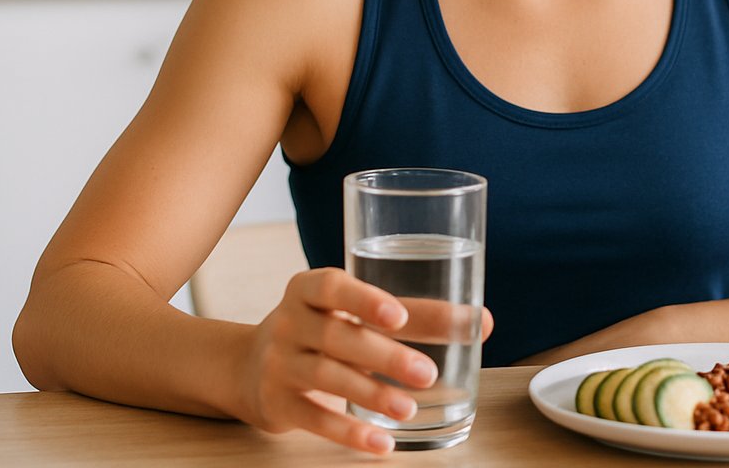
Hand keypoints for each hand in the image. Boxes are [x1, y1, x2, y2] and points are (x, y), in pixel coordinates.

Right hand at [236, 268, 492, 454]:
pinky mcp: (277, 403)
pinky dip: (350, 432)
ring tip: (410, 409)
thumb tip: (481, 322)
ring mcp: (279, 363)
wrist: (247, 366)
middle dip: (385, 357)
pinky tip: (382, 442)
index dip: (363, 300)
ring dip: (372, 394)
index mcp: (308, 288)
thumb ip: (415, 314)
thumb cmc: (322, 329)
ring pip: (328, 378)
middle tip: (429, 374)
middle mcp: (289, 322)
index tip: (399, 316)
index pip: (330, 286)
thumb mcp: (353, 313)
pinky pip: (314, 419)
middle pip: (338, 338)